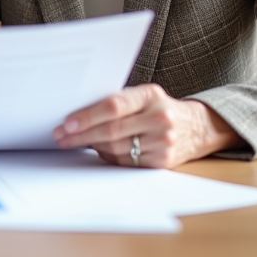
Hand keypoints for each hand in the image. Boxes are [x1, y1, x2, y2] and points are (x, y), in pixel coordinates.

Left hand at [52, 84, 241, 168]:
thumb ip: (117, 101)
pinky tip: (97, 150)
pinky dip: (107, 156)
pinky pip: (125, 162)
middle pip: (111, 130)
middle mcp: (159, 118)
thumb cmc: (158, 107)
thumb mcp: (143, 96)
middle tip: (61, 135)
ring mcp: (163, 141)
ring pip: (115, 148)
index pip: (113, 106)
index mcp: (150, 95)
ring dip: (91, 146)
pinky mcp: (162, 161)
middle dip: (81, 134)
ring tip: (73, 141)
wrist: (196, 127)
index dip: (87, 115)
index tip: (66, 122)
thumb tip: (77, 112)